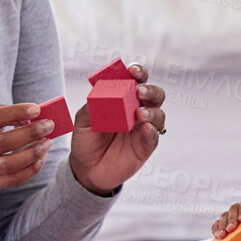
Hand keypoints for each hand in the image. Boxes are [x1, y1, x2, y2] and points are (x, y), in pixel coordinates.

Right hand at [0, 103, 55, 192]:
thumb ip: (4, 114)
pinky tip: (41, 158)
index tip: (37, 109)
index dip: (16, 112)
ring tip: (47, 143)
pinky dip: (31, 169)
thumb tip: (32, 117)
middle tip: (49, 126)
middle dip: (30, 133)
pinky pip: (13, 180)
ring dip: (33, 153)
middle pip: (3, 142)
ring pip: (9, 165)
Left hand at [67, 62, 166, 194]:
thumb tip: (101, 95)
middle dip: (150, 90)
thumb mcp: (82, 121)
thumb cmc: (86, 140)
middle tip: (139, 91)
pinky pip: (155, 136)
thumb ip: (91, 107)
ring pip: (158, 114)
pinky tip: (145, 129)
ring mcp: (143, 128)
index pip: (136, 80)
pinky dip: (152, 131)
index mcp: (123, 99)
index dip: (138, 73)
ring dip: (152, 111)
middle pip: (154, 94)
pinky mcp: (145, 146)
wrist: (86, 169)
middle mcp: (136, 110)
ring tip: (139, 114)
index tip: (132, 71)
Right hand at [211, 196, 240, 240]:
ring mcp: (231, 217)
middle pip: (233, 209)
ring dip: (222, 225)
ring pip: (224, 216)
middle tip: (231, 229)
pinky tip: (217, 237)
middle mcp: (240, 209)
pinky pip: (217, 225)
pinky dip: (216, 230)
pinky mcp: (224, 226)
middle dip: (231, 219)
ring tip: (222, 235)